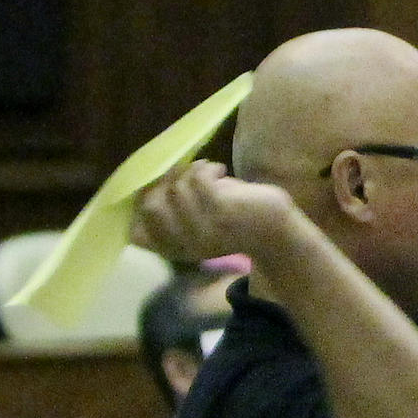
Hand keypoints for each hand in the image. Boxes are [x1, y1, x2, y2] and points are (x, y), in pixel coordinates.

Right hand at [130, 160, 298, 265]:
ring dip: (189, 171)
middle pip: (149, 206)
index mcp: (180, 249)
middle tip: (182, 171)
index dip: (141, 203)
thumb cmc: (238, 221)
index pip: (138, 233)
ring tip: (206, 169)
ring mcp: (204, 228)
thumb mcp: (201, 220)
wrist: (279, 232)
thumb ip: (175, 207)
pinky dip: (206, 168)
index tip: (157, 184)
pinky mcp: (221, 210)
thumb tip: (145, 181)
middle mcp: (187, 242)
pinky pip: (197, 179)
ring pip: (175, 188)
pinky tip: (219, 170)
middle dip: (161, 181)